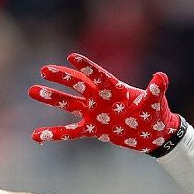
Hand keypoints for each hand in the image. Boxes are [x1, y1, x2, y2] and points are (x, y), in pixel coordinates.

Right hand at [29, 53, 180, 152]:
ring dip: (52, 98)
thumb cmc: (155, 115)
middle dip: (61, 78)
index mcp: (114, 89)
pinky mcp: (92, 128)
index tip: (72, 57)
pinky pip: (71, 131)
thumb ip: (155, 91)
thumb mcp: (155, 104)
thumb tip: (161, 77)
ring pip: (69, 104)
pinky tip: (37, 136)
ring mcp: (94, 113)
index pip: (97, 75)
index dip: (86, 67)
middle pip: (77, 86)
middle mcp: (100, 98)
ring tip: (32, 91)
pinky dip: (54, 134)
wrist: (153, 134)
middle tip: (44, 70)